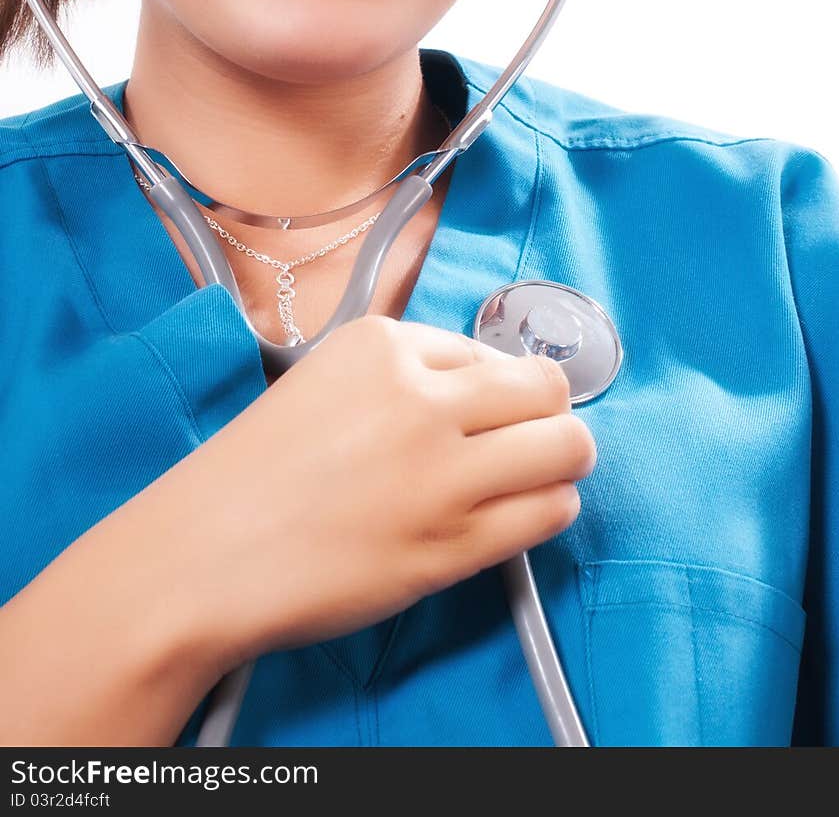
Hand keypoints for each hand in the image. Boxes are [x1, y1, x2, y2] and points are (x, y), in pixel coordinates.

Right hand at [161, 314, 595, 670]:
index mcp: (383, 346)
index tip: (475, 416)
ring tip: (532, 476)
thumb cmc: (257, 473)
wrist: (206, 555)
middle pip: (546, 388)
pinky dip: (548, 508)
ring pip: (568, 446)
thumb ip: (405, 375)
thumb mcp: (326, 381)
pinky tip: (516, 514)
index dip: (493, 387)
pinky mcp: (453, 544)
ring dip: (560, 460)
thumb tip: (489, 387)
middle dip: (547, 413)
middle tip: (524, 440)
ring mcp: (442, 473)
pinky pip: (551, 510)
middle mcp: (421, 398)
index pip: (489, 351)